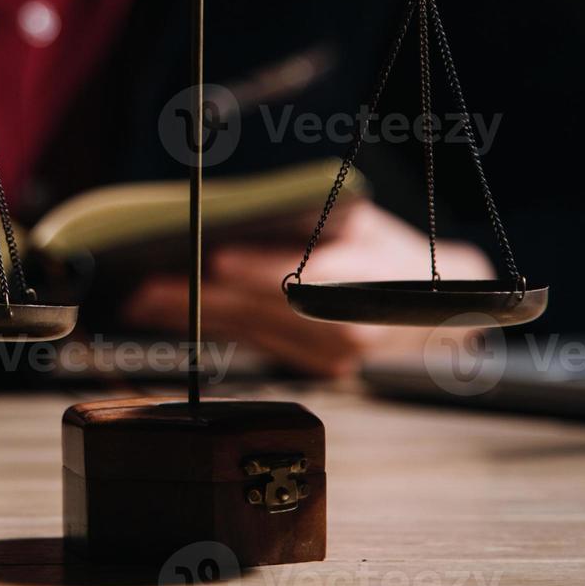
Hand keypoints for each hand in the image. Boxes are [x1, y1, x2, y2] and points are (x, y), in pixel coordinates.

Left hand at [122, 201, 493, 377]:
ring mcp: (331, 357)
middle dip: (201, 301)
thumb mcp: (357, 219)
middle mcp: (347, 328)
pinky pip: (255, 346)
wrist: (442, 309)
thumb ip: (308, 220)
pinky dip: (212, 330)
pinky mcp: (316, 369)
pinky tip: (170, 320)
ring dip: (192, 320)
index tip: (216, 261)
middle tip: (147, 288)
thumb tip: (242, 216)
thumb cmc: (389, 250)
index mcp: (364, 282)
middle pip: (263, 313)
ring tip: (142, 302)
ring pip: (251, 335)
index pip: (304, 277)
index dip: (258, 271)